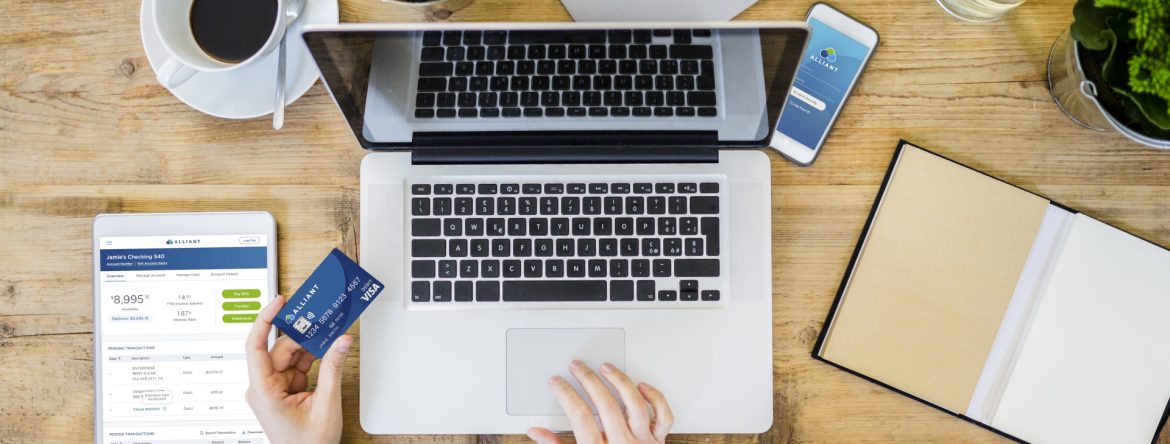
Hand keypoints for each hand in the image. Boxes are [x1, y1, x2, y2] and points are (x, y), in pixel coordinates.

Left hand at [244, 296, 350, 443]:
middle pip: (280, 348)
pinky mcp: (284, 388)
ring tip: (327, 331)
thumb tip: (340, 341)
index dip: (265, 320)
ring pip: (290, 354)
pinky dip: (312, 357)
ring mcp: (273, 387)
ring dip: (309, 345)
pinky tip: (325, 349)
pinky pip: (296, 364)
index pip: (256, 347)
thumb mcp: (326, 405)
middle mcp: (264, 387)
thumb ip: (333, 369)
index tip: (278, 302)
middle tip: (319, 315)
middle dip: (301, 334)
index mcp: (264, 392)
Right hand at [527, 361, 673, 443]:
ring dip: (619, 381)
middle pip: (605, 405)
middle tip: (576, 367)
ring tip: (605, 368)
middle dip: (588, 381)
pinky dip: (655, 398)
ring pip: (634, 404)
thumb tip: (537, 433)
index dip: (566, 395)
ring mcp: (644, 443)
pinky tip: (641, 386)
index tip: (557, 383)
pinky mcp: (659, 442)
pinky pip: (663, 416)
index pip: (579, 417)